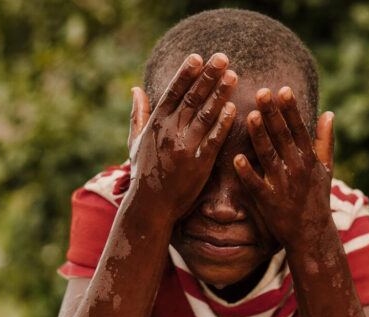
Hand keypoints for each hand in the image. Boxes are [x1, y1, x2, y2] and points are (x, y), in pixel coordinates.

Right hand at [127, 53, 237, 222]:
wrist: (150, 207)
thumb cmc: (144, 173)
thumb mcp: (135, 142)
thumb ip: (138, 114)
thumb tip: (135, 89)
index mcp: (156, 123)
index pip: (173, 92)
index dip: (186, 74)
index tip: (198, 57)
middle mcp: (170, 132)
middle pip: (192, 98)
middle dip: (208, 76)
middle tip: (223, 57)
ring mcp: (185, 147)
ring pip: (205, 115)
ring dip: (220, 93)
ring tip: (233, 75)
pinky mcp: (199, 164)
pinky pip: (213, 140)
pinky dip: (222, 124)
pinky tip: (233, 109)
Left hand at [232, 87, 335, 249]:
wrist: (312, 235)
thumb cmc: (317, 199)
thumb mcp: (326, 169)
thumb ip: (325, 141)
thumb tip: (329, 113)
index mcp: (310, 160)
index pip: (299, 130)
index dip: (291, 110)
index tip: (283, 90)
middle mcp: (298, 170)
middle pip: (283, 138)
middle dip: (273, 115)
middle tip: (261, 92)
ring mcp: (284, 186)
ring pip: (269, 157)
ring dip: (260, 137)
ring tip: (249, 116)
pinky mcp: (270, 203)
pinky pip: (257, 185)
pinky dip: (248, 173)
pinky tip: (237, 158)